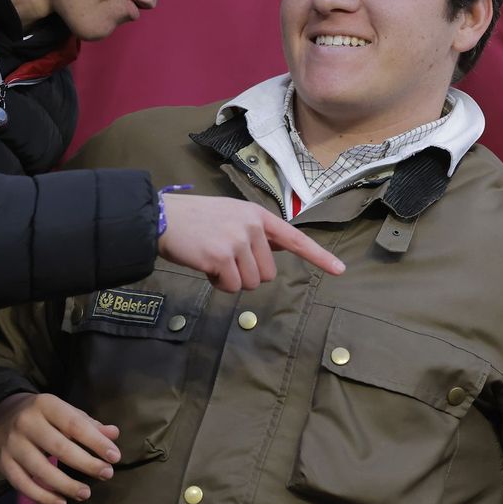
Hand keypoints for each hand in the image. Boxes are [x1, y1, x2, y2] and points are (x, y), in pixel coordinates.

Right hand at [0, 391, 120, 503]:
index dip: (96, 442)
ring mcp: (12, 444)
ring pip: (40, 470)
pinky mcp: (3, 463)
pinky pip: (22, 484)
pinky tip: (61, 502)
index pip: (74, 425)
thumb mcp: (63, 411)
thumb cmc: (42, 416)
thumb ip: (88, 424)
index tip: (115, 457)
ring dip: (66, 485)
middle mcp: (27, 423)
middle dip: (86, 464)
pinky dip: (42, 497)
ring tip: (85, 493)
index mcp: (46, 405)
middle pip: (59, 448)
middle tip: (107, 474)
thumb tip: (113, 434)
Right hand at [158, 193, 344, 292]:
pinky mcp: (221, 258)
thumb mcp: (232, 217)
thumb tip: (279, 250)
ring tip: (211, 258)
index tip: (340, 270)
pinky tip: (204, 265)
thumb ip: (256, 234)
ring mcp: (237, 242)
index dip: (319, 257)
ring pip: (251, 283)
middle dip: (247, 274)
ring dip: (230, 280)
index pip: (295, 239)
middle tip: (223, 258)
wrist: (161, 218)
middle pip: (268, 273)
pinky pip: (230, 287)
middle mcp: (252, 227)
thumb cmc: (195, 221)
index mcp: (257, 216)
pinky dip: (217, 284)